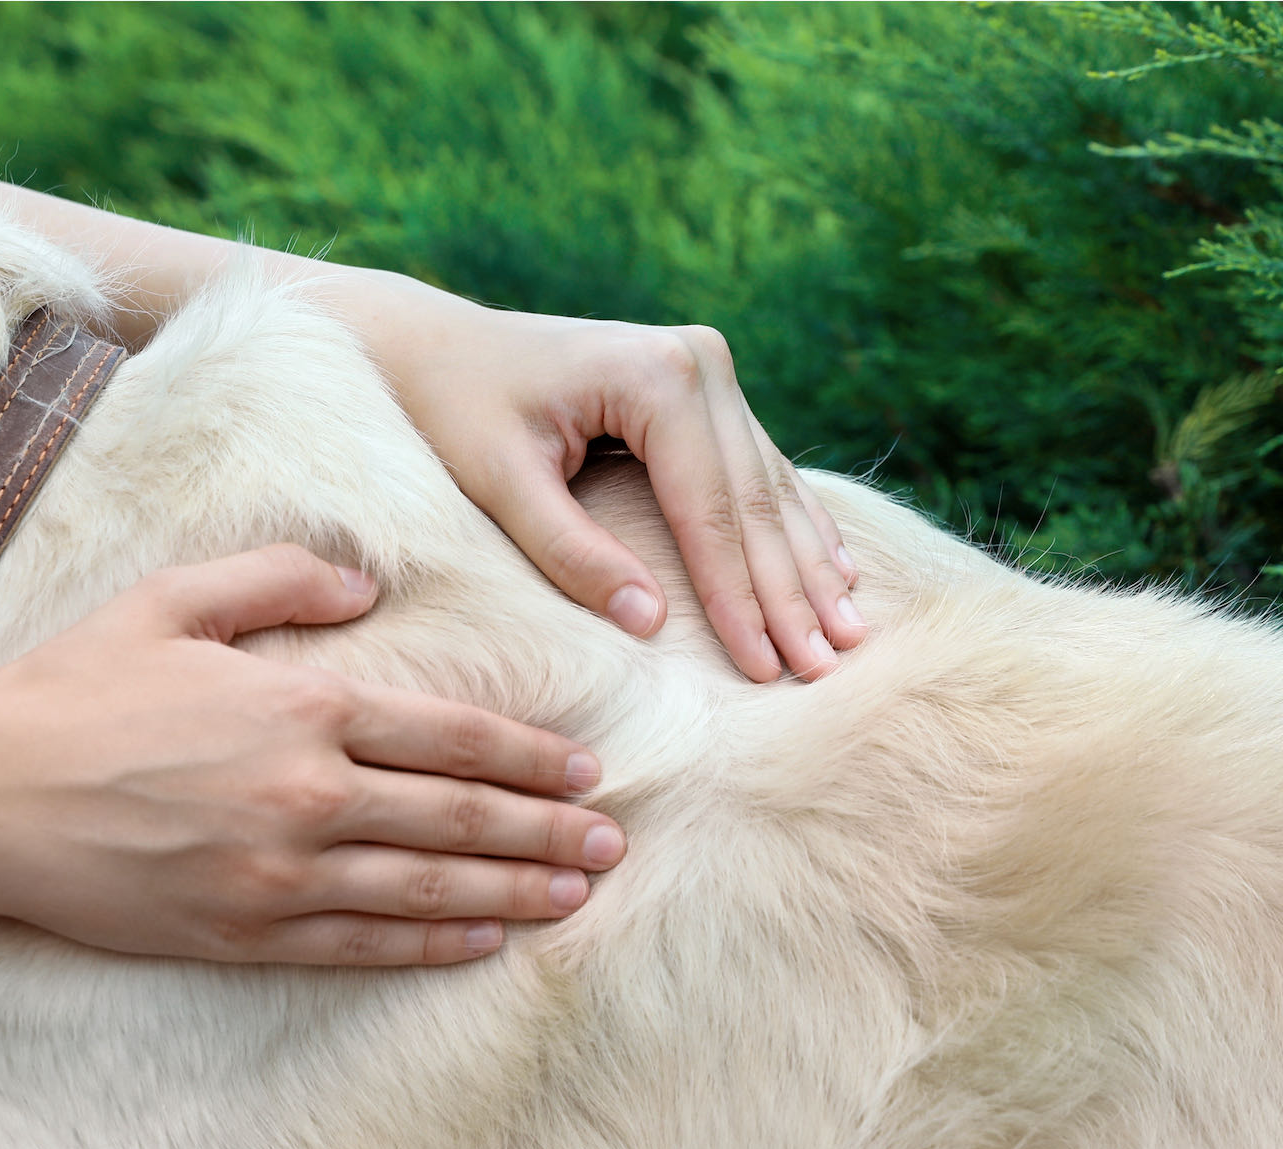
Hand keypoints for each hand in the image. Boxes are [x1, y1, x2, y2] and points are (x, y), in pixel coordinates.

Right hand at [0, 545, 623, 964]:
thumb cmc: (75, 685)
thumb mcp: (174, 598)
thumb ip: (281, 576)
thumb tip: (367, 582)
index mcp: (300, 704)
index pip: (448, 733)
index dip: (527, 753)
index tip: (584, 768)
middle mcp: (305, 793)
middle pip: (457, 815)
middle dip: (545, 831)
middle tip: (610, 843)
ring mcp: (276, 872)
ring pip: (424, 886)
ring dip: (510, 892)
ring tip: (574, 896)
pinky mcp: (240, 931)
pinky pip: (360, 944)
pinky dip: (430, 943)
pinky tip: (480, 942)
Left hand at [337, 272, 865, 681]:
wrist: (433, 344)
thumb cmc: (452, 410)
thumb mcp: (499, 482)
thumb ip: (569, 551)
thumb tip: (648, 623)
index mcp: (654, 376)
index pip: (709, 511)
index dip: (739, 598)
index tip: (767, 670)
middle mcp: (697, 363)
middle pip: (752, 502)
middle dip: (789, 593)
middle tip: (827, 669)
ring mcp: (707, 370)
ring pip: (769, 488)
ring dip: (808, 566)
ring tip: (849, 635)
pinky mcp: (703, 385)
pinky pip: (760, 470)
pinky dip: (793, 527)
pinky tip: (834, 573)